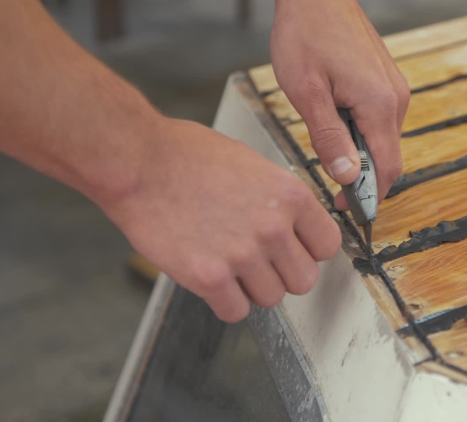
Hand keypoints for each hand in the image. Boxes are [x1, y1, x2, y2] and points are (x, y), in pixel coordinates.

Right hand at [99, 118, 340, 322]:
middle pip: (304, 280)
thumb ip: (280, 199)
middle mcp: (274, 228)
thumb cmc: (188, 155)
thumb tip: (296, 225)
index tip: (295, 249)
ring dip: (253, 288)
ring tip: (231, 266)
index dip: (309, 250)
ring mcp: (242, 255)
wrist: (138, 162)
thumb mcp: (253, 164)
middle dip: (283, 274)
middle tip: (261, 262)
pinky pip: (236, 312)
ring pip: (271, 298)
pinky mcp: (208, 277)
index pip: (328, 246)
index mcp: (291, 196)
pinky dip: (226, 302)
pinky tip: (213, 280)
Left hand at [268, 0, 409, 210]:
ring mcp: (395, 88)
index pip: (385, 168)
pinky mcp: (387, 81)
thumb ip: (328, 137)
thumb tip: (346, 177)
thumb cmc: (306, 34)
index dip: (368, 196)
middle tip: (327, 185)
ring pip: (382, 139)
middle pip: (387, 157)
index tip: (344, 209)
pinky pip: (380, 120)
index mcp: (379, 104)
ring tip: (324, 144)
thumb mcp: (306, 91)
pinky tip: (334, 122)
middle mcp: (396, 98)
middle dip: (361, 177)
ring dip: (359, 153)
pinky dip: (361, 133)